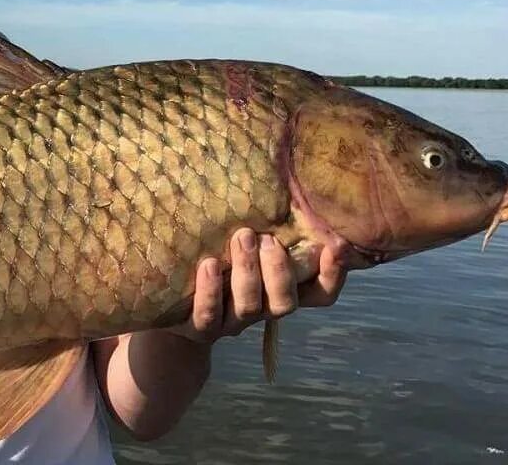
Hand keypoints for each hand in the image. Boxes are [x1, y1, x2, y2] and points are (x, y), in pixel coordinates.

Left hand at [171, 228, 345, 343]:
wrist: (170, 305)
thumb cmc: (215, 260)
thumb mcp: (243, 244)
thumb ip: (266, 227)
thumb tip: (281, 180)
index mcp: (278, 291)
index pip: (320, 294)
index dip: (333, 275)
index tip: (337, 246)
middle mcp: (261, 310)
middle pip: (285, 303)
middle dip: (279, 270)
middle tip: (268, 239)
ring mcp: (231, 322)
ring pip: (251, 306)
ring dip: (248, 272)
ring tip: (242, 238)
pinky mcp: (198, 327)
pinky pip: (208, 316)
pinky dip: (211, 291)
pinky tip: (208, 265)